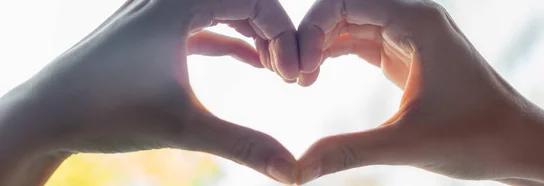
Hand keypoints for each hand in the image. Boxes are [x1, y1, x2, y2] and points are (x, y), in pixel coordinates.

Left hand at [0, 0, 298, 183]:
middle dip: (273, 34)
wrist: (43, 116)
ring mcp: (156, 12)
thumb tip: (294, 172)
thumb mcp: (184, 127)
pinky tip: (250, 62)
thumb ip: (244, 145)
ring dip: (254, 34)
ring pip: (223, 10)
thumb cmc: (105, 111)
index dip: (285, 36)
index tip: (293, 77)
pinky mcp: (150, 31)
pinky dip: (231, 39)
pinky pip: (204, 24)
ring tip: (276, 68)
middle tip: (289, 74)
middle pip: (242, 0)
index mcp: (179, 2)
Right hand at [295, 0, 543, 184]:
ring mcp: (409, 34)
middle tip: (289, 75)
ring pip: (349, 25)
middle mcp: (413, 18)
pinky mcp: (406, 54)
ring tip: (298, 79)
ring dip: (319, 46)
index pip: (344, 3)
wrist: (519, 145)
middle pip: (343, 9)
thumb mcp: (405, 144)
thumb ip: (346, 151)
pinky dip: (333, 54)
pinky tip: (314, 75)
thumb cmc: (477, 138)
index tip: (294, 70)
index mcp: (417, 22)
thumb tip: (295, 169)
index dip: (310, 31)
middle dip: (310, 37)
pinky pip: (360, 41)